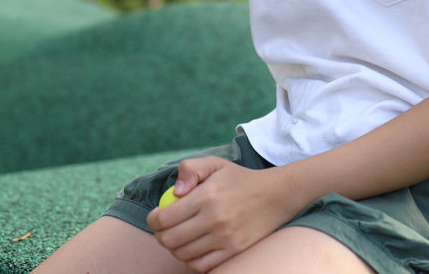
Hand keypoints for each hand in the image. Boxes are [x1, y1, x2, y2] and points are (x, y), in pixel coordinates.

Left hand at [145, 157, 302, 271]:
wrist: (275, 196)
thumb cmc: (238, 179)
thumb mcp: (215, 164)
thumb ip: (190, 169)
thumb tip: (174, 193)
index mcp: (207, 196)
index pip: (164, 218)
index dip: (153, 220)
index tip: (155, 216)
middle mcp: (215, 219)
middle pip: (170, 240)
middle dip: (160, 236)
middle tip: (164, 230)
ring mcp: (225, 238)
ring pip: (183, 254)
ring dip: (175, 248)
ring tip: (179, 237)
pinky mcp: (234, 252)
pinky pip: (202, 266)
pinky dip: (191, 261)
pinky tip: (194, 249)